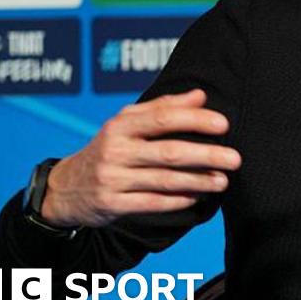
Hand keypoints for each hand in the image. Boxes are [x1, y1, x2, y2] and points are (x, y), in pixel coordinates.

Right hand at [40, 89, 240, 227]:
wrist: (65, 187)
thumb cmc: (109, 148)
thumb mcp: (127, 123)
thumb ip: (163, 107)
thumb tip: (200, 95)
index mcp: (120, 126)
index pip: (163, 118)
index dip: (195, 120)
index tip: (224, 124)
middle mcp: (114, 150)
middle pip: (169, 152)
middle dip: (206, 155)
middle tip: (235, 159)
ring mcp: (112, 179)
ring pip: (164, 180)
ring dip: (198, 181)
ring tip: (223, 180)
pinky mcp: (112, 204)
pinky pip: (152, 203)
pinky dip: (178, 200)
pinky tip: (198, 197)